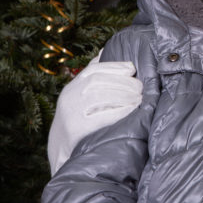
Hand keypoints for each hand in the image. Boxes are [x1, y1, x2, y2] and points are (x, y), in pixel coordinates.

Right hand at [47, 51, 142, 173]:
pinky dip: (118, 111)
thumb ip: (94, 74)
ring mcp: (71, 112)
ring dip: (123, 95)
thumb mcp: (81, 95)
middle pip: (98, 82)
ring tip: (139, 98)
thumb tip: (106, 50)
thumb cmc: (80, 119)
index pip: (94, 69)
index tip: (132, 69)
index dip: (114, 67)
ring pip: (99, 96)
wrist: (61, 152)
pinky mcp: (76, 129)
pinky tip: (132, 110)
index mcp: (73, 87)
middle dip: (123, 83)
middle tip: (141, 87)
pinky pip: (100, 116)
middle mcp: (69, 97)